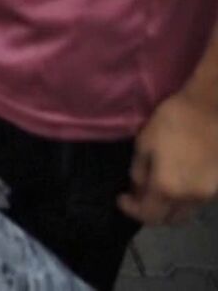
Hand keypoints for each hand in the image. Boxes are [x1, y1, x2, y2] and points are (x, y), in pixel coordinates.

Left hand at [118, 88, 217, 224]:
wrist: (211, 109)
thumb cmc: (173, 122)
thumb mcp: (144, 145)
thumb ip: (139, 173)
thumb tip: (138, 190)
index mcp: (168, 188)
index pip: (148, 215)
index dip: (131, 209)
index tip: (122, 198)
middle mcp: (191, 198)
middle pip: (169, 220)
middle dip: (151, 213)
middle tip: (138, 198)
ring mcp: (209, 194)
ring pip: (185, 213)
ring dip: (169, 209)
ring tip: (156, 192)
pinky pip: (198, 202)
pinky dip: (184, 200)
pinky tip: (176, 184)